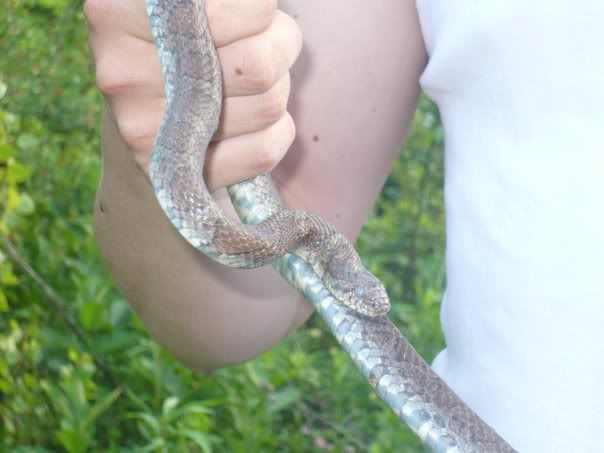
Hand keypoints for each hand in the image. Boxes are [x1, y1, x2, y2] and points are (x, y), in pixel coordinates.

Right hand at [85, 0, 301, 190]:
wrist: (143, 128)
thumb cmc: (178, 53)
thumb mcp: (183, 12)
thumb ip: (218, 5)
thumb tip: (264, 10)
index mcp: (117, 14)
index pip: (226, 11)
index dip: (260, 11)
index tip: (255, 15)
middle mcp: (124, 74)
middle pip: (257, 65)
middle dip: (277, 51)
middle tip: (262, 49)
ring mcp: (148, 133)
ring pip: (269, 105)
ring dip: (278, 91)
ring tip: (250, 86)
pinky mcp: (179, 174)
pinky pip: (266, 148)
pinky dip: (279, 130)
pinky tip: (255, 122)